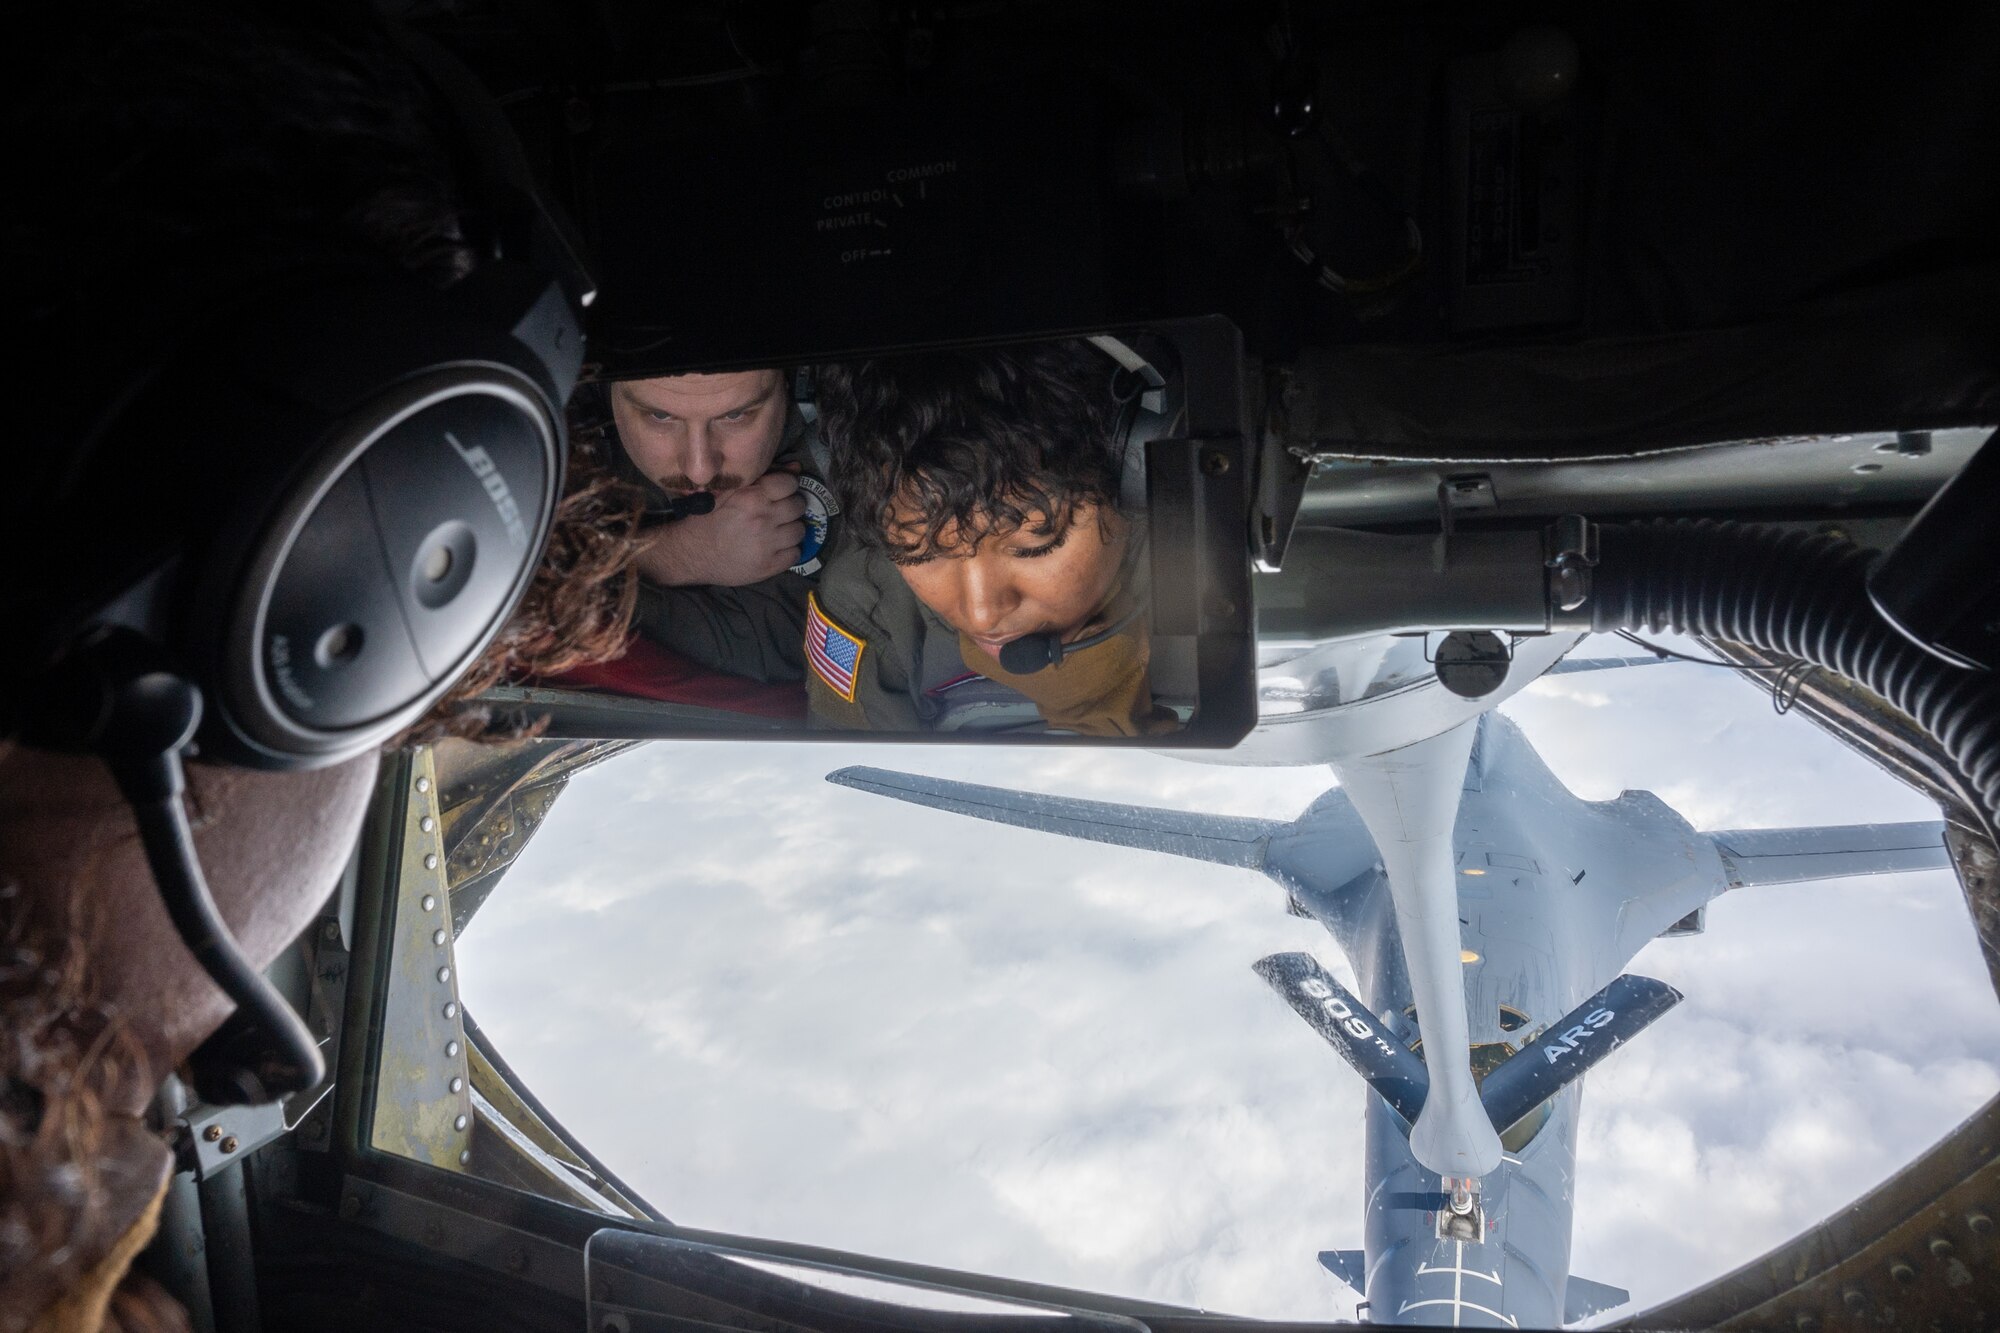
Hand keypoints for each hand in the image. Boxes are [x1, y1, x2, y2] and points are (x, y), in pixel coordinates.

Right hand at [636, 470, 806, 587]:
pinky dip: (789, 551)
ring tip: (778, 530)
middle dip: (791, 506)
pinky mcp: (769, 566)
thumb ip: (762, 479)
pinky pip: (796, 554)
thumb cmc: (709, 519)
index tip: (782, 491)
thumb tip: (795, 467)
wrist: (691, 554)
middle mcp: (762, 519)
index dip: (788, 485)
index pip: (789, 484)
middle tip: (780, 512)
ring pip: (800, 530)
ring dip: (791, 529)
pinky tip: (776, 548)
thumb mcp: (729, 493)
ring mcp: (767, 545)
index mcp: (751, 498)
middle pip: (798, 506)